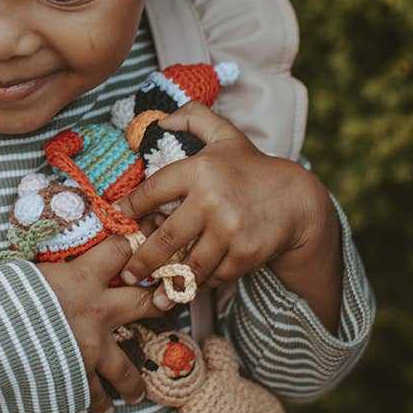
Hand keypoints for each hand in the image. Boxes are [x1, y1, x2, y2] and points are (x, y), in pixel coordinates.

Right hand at [36, 234, 164, 412]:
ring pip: (125, 367)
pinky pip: (94, 393)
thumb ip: (52, 274)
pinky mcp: (77, 376)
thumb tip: (54, 270)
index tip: (146, 239)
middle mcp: (96, 311)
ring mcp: (90, 347)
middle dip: (159, 302)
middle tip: (168, 303)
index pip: (122, 249)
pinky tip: (101, 409)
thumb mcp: (27, 275)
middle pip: (144, 302)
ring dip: (132, 382)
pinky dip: (97, 402)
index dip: (135, 241)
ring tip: (136, 393)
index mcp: (82, 277)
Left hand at [115, 102, 342, 330]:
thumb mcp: (224, 134)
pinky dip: (201, 282)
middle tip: (128, 273)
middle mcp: (211, 200)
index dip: (130, 207)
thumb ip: (193, 118)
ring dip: (168, 282)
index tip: (117, 218)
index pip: (152, 192)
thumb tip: (160, 120)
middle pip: (164, 239)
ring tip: (154, 295)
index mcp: (200, 170)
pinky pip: (214, 275)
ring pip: (188, 265)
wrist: (296, 198)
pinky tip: (190, 285)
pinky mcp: (245, 254)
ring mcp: (229, 230)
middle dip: (141, 261)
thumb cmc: (251, 167)